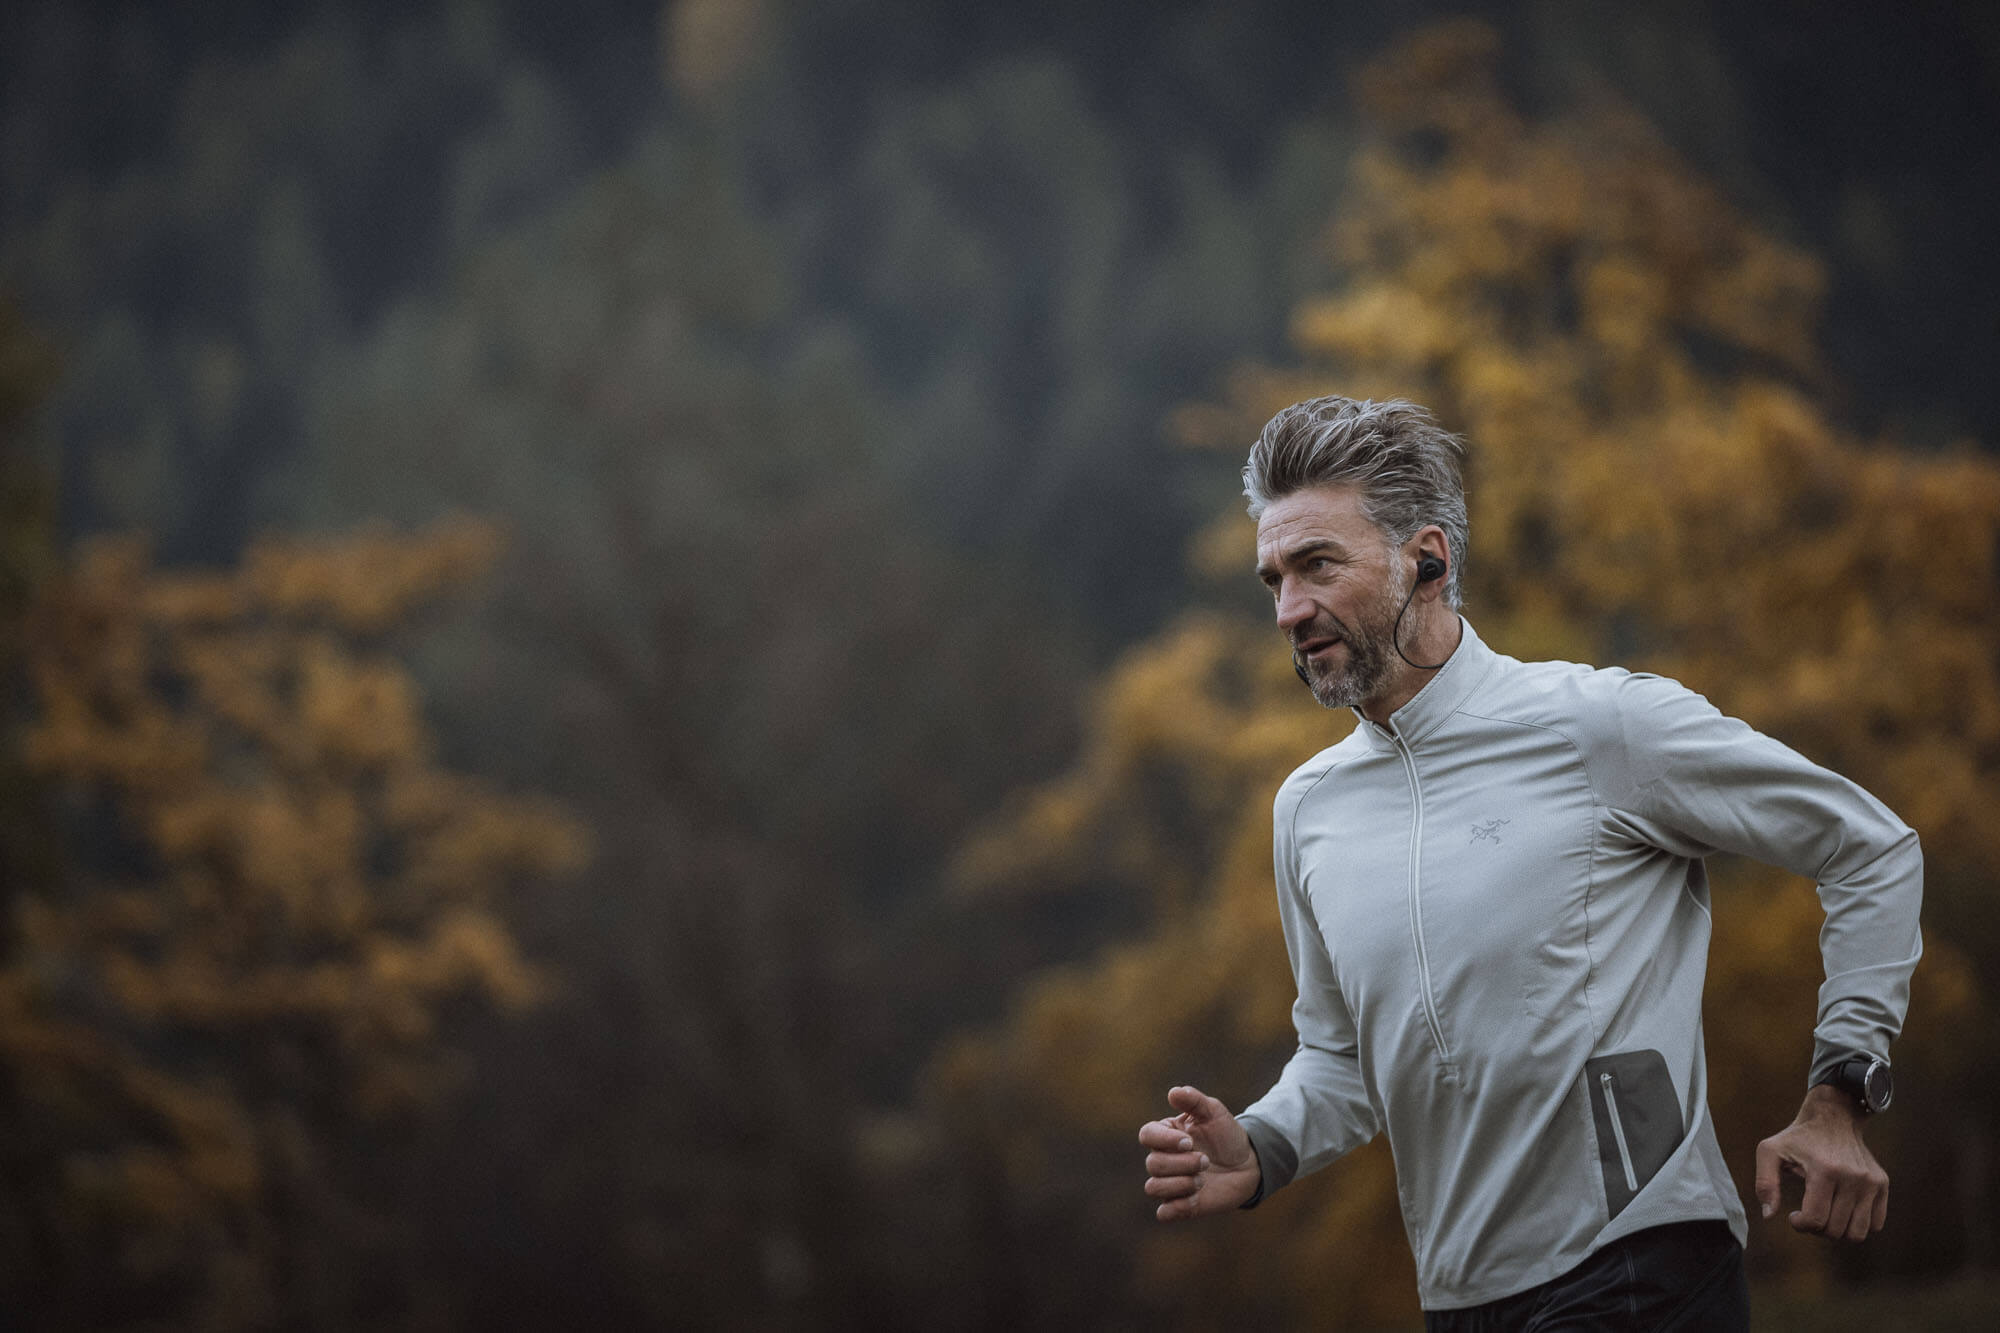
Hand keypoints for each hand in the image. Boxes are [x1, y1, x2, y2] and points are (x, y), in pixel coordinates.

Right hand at [1136, 1085, 1261, 1220]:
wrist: (1247, 1164)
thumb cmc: (1227, 1135)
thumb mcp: (1214, 1112)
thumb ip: (1194, 1100)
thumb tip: (1173, 1092)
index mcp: (1166, 1134)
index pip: (1147, 1135)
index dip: (1165, 1140)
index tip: (1189, 1141)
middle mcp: (1163, 1159)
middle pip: (1152, 1164)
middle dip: (1181, 1164)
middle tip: (1206, 1161)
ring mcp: (1170, 1184)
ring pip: (1154, 1188)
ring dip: (1180, 1184)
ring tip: (1203, 1179)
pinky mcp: (1180, 1205)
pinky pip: (1164, 1212)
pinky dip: (1177, 1207)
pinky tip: (1197, 1197)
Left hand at [1754, 1084, 1888, 1240]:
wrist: (1833, 1117)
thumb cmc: (1798, 1138)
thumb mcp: (1770, 1151)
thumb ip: (1765, 1183)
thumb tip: (1768, 1215)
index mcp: (1824, 1170)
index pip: (1815, 1219)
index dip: (1800, 1225)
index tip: (1793, 1216)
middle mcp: (1853, 1177)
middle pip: (1835, 1230)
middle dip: (1816, 1229)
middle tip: (1808, 1213)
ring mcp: (1871, 1182)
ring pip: (1857, 1233)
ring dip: (1838, 1232)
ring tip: (1826, 1215)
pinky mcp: (1882, 1184)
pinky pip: (1875, 1224)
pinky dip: (1858, 1225)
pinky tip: (1842, 1210)